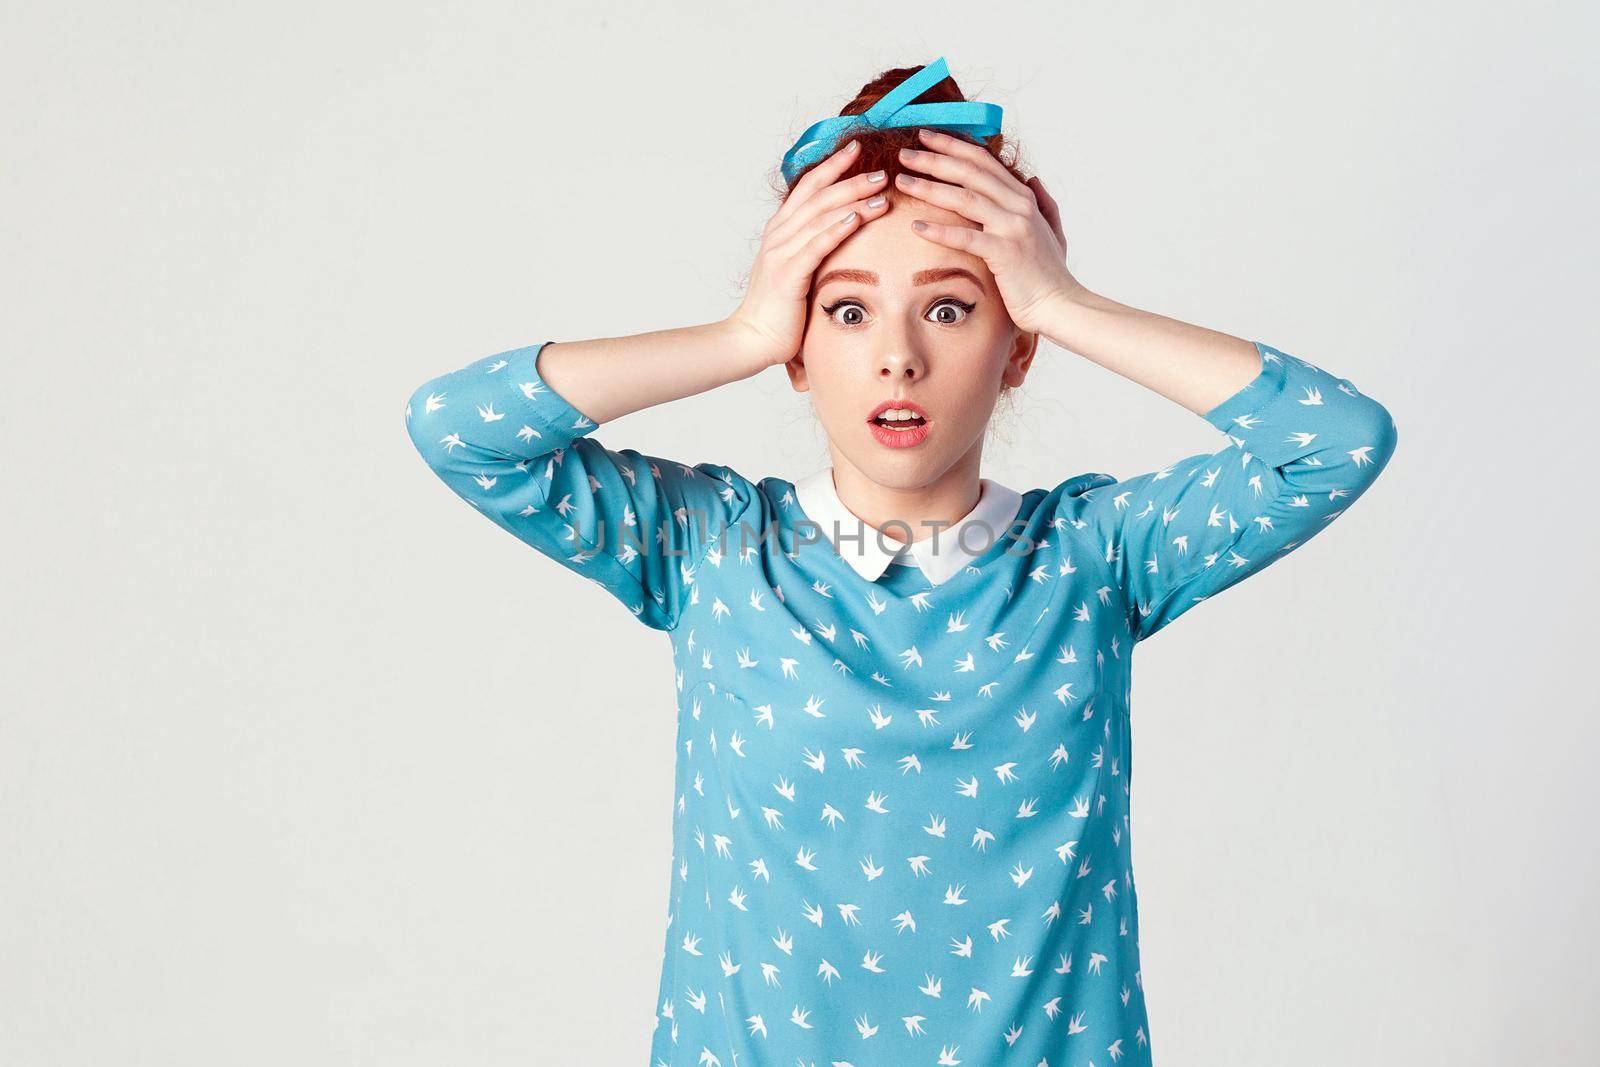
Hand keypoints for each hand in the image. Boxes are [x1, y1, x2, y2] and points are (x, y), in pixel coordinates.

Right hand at [725, 139, 891, 368]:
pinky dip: (836, 229)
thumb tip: (838, 232)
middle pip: (818, 195)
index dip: (832, 165)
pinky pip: (815, 246)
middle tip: (882, 172)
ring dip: (852, 200)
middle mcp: (778, 235)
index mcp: (780, 229)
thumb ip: (810, 247)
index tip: (858, 149)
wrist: (752, 339)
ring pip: (820, 216)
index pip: (808, 186)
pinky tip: (856, 218)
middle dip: (851, 179)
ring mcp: (780, 253)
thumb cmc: (778, 308)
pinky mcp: (787, 275)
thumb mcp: (794, 268)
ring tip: (881, 192)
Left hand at [894, 127, 1083, 335]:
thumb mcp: (1052, 231)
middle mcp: (1019, 206)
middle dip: (934, 159)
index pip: (984, 161)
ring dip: (930, 187)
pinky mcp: (1005, 253)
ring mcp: (1013, 228)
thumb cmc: (1051, 275)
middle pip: (970, 172)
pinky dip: (940, 231)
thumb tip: (1034, 179)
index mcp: (1025, 197)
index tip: (927, 136)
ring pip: (964, 198)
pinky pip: (966, 237)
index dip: (954, 145)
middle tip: (905, 153)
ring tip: (903, 181)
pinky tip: (916, 227)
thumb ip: (1044, 203)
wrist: (1061, 306)